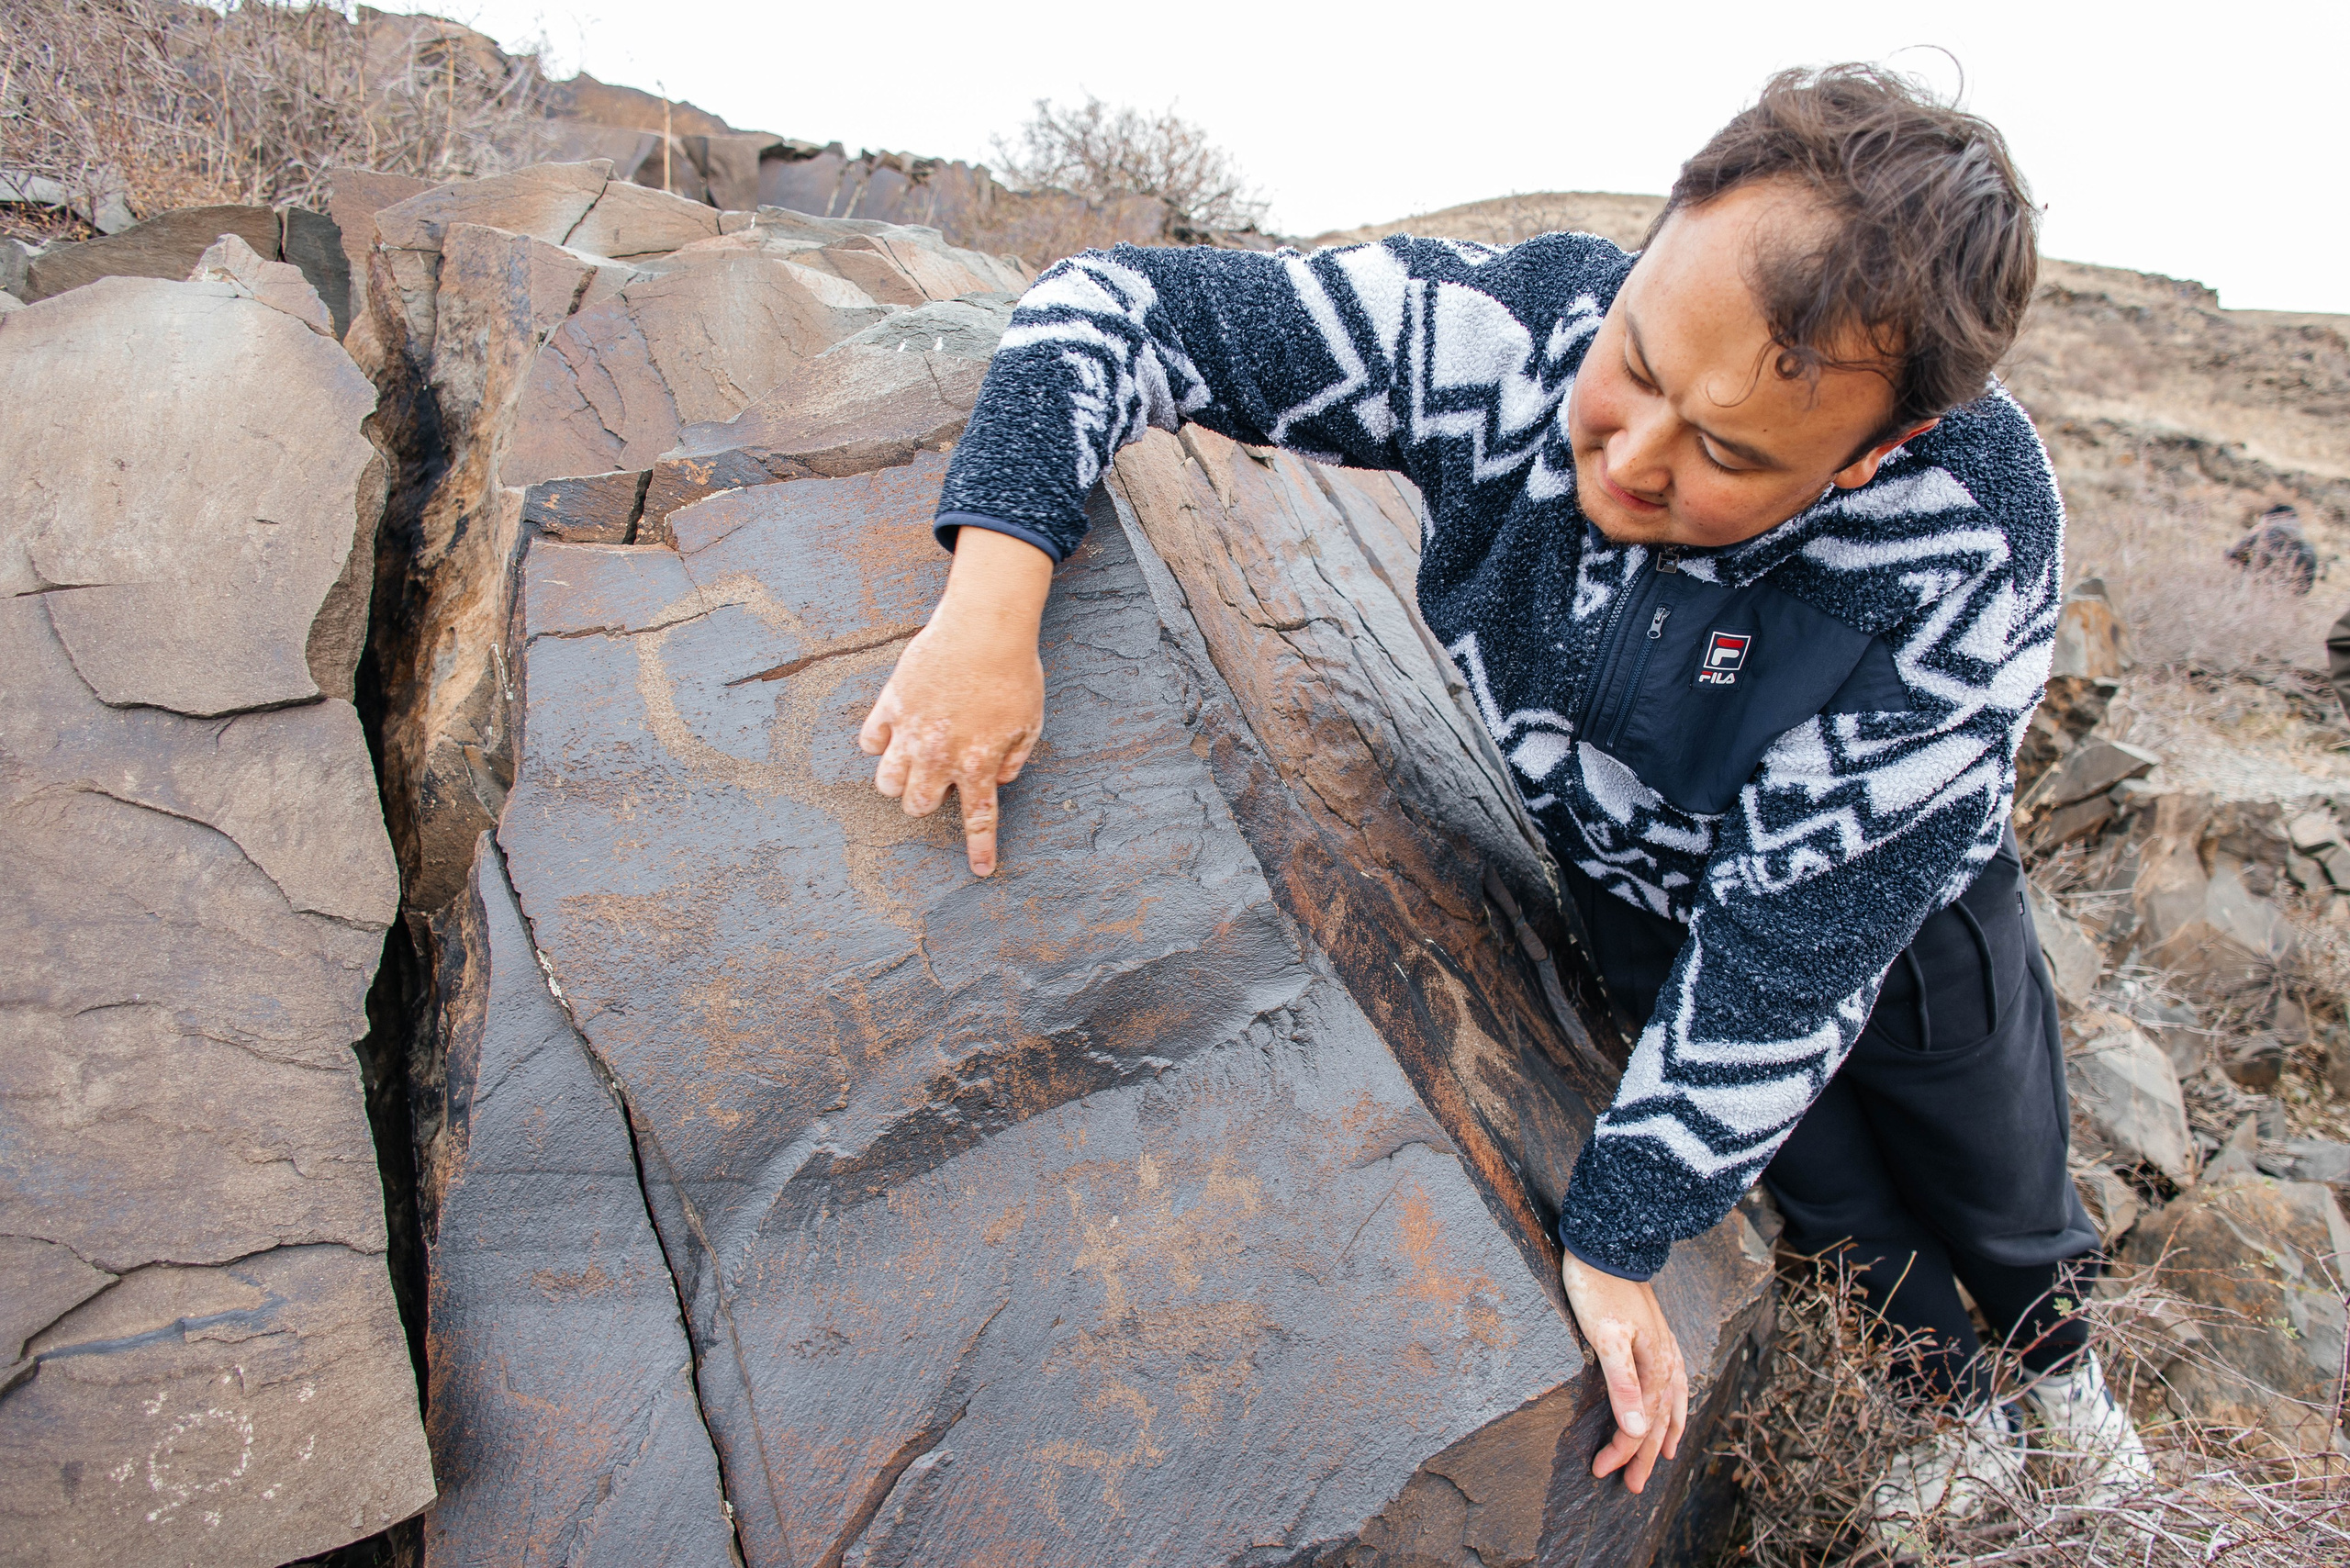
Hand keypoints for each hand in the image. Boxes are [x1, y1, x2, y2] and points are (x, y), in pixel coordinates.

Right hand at [859, 527, 1053, 875]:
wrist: (985, 627)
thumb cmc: (1014, 672)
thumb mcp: (1030, 722)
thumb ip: (1014, 758)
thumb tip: (998, 782)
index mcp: (978, 762)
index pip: (978, 819)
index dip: (979, 849)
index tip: (980, 872)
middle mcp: (940, 755)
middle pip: (917, 804)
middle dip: (926, 801)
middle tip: (935, 782)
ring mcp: (911, 731)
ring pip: (886, 781)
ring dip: (898, 781)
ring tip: (910, 765)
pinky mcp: (891, 704)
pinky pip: (870, 741)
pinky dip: (879, 743)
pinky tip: (892, 733)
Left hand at [1561, 1252, 1688, 1493]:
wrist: (1606, 1244)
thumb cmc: (1598, 1289)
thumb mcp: (1605, 1337)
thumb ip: (1622, 1384)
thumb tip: (1635, 1431)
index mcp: (1654, 1367)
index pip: (1638, 1423)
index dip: (1622, 1451)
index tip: (1601, 1472)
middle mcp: (1665, 1360)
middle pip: (1656, 1420)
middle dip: (1644, 1455)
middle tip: (1632, 1487)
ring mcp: (1662, 1346)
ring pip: (1670, 1401)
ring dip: (1664, 1431)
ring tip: (1666, 1456)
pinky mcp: (1654, 1334)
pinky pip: (1673, 1378)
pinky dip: (1673, 1399)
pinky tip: (1670, 1402)